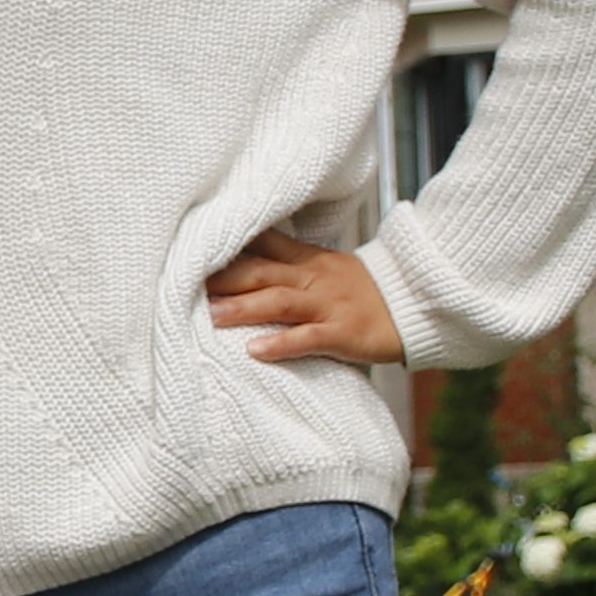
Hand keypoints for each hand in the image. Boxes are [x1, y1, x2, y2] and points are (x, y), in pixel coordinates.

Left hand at [208, 226, 407, 366]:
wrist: (412, 304)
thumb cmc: (360, 290)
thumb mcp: (323, 267)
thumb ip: (286, 263)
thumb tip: (241, 260)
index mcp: (305, 259)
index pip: (261, 244)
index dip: (226, 245)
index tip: (189, 248)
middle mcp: (312, 277)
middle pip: (261, 273)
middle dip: (222, 279)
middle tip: (183, 286)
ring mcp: (328, 305)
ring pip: (279, 303)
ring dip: (243, 309)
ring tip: (211, 317)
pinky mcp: (343, 333)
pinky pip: (309, 338)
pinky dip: (282, 344)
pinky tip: (256, 351)